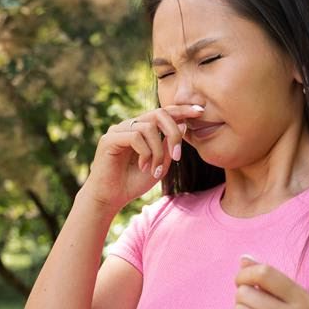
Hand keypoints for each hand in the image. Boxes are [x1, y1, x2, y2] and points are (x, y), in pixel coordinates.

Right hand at [80, 104, 204, 212]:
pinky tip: (143, 167)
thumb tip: (183, 124)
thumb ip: (169, 146)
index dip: (182, 110)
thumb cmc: (133, 183)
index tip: (200, 112)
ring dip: (157, 150)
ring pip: (148, 127)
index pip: (163, 112)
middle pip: (159, 114)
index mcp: (141, 129)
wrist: (111, 198)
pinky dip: (145, 153)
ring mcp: (118, 130)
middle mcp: (129, 125)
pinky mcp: (109, 139)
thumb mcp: (160, 165)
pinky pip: (135, 137)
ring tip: (155, 169)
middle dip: (173, 133)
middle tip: (177, 156)